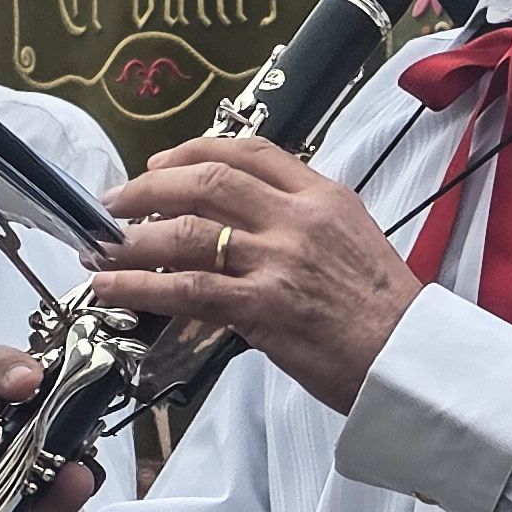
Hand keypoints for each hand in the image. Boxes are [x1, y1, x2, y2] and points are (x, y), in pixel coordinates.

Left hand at [91, 137, 420, 414]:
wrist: (410, 360)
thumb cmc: (386, 313)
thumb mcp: (354, 242)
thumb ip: (303, 225)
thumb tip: (247, 228)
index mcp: (323, 197)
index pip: (249, 152)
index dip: (192, 151)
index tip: (160, 163)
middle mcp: (298, 218)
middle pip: (206, 181)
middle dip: (148, 188)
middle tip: (115, 204)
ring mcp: (279, 260)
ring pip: (187, 231)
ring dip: (133, 239)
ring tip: (101, 248)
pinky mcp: (263, 306)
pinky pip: (186, 288)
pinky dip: (139, 286)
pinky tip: (111, 289)